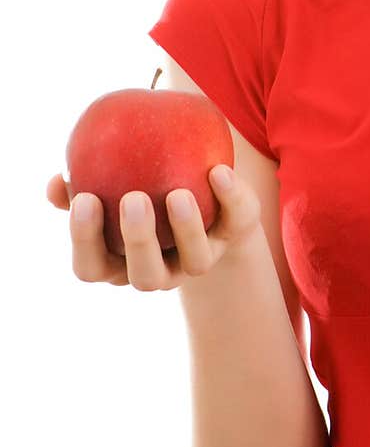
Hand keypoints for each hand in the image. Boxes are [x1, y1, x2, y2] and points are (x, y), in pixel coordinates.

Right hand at [45, 168, 263, 289]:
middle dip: (138, 240)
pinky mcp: (235, 237)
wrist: (200, 195)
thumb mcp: (109, 183)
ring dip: (186, 229)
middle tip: (133, 199)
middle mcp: (158, 270)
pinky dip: (230, 197)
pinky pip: (236, 220)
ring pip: (194, 261)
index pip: (92, 267)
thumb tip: (56, 183)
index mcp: (119, 262)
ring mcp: (197, 260)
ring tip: (177, 193)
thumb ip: (81, 182)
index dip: (85, 240)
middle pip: (145, 275)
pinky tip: (219, 171)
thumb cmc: (138, 186)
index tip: (85, 199)